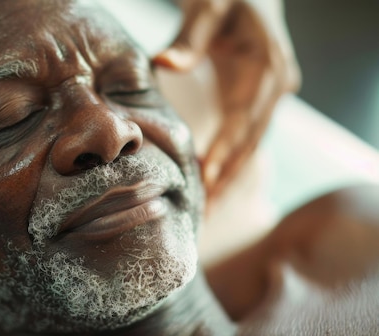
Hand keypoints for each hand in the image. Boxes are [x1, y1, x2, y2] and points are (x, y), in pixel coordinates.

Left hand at [154, 0, 300, 198]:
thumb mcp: (209, 9)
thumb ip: (189, 38)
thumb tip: (164, 63)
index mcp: (266, 66)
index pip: (243, 118)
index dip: (224, 150)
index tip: (206, 180)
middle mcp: (276, 83)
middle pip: (251, 139)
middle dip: (228, 175)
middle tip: (205, 210)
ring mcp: (273, 92)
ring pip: (252, 142)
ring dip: (231, 174)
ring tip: (210, 208)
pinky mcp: (261, 96)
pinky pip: (248, 134)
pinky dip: (232, 158)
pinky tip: (215, 180)